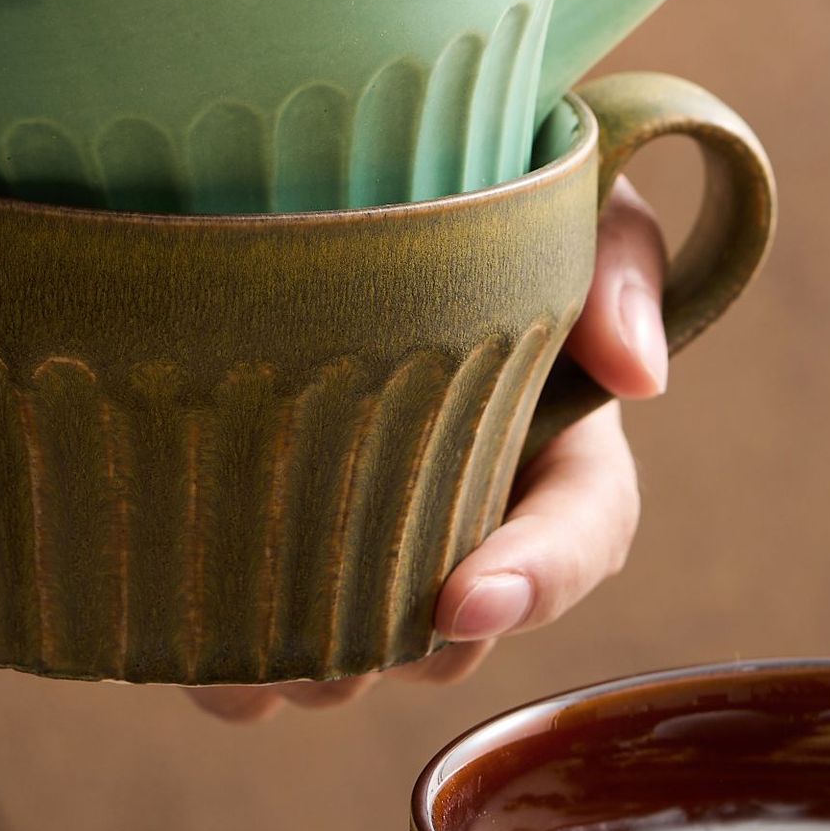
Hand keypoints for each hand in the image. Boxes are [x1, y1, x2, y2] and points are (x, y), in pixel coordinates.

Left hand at [190, 177, 664, 722]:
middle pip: (456, 626)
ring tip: (250, 650)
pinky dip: (231, 668)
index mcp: (555, 444)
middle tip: (334, 640)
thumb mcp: (573, 196)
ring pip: (360, 652)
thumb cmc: (479, 178)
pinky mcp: (277, 541)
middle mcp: (466, 508)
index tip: (463, 600)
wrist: (338, 162)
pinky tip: (189, 649)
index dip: (536, 578)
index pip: (579, 532)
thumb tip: (640, 373)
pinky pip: (261, 644)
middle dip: (402, 644)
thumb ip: (620, 262)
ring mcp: (371, 533)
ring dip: (316, 666)